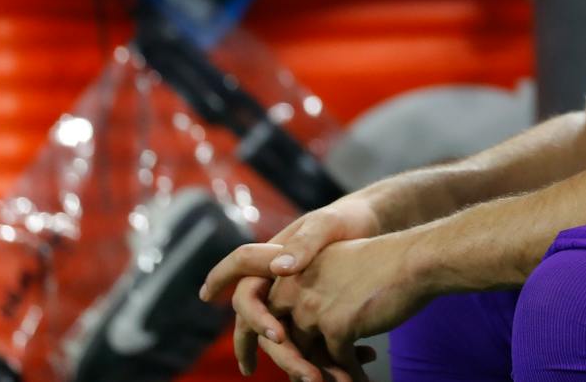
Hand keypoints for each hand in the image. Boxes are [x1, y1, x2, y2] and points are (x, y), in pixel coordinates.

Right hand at [199, 194, 379, 375]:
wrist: (380, 228)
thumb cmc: (349, 220)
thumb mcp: (329, 225)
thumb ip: (305, 243)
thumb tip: (277, 268)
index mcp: (276, 255)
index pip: (242, 265)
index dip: (221, 276)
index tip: (204, 294)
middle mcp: (279, 281)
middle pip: (256, 314)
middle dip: (258, 342)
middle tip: (264, 365)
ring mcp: (296, 300)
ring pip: (281, 335)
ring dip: (293, 359)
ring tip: (313, 379)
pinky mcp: (317, 315)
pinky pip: (309, 341)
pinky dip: (323, 356)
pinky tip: (345, 369)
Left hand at [262, 234, 427, 381]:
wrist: (415, 259)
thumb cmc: (384, 263)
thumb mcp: (337, 267)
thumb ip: (315, 291)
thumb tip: (309, 328)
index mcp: (293, 272)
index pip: (273, 314)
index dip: (285, 341)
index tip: (299, 358)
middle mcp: (295, 289)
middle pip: (285, 341)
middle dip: (301, 366)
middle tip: (318, 379)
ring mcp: (313, 309)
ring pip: (308, 357)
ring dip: (327, 375)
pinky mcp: (336, 327)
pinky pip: (338, 363)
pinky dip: (351, 374)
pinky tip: (363, 378)